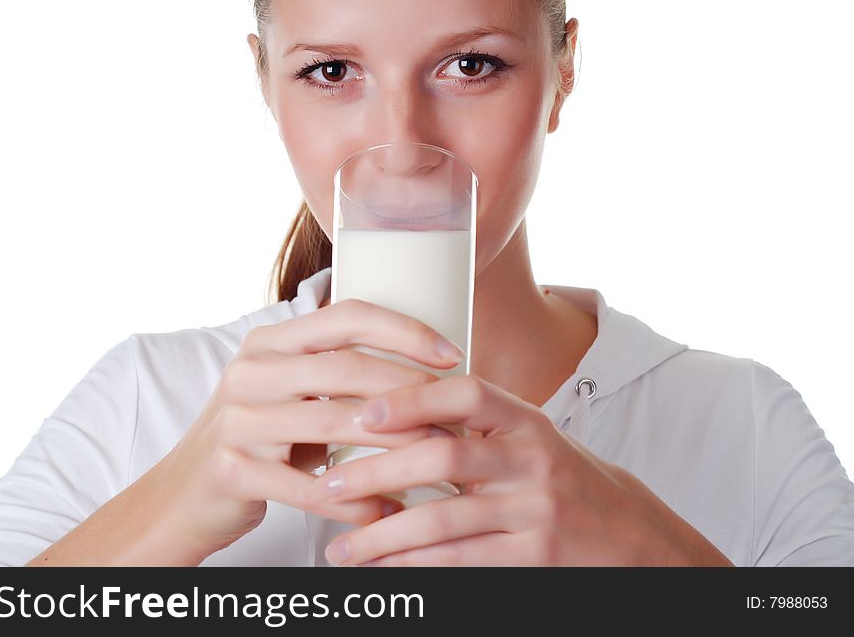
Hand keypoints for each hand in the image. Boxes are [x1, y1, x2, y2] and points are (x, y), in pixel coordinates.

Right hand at [143, 299, 465, 562]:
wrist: (182, 495)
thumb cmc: (256, 439)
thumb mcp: (287, 391)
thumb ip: (337, 373)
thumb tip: (424, 369)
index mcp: (270, 342)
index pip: (347, 316)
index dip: (405, 329)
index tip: (451, 353)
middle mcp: (251, 371)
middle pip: (348, 366)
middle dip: (412, 389)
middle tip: (455, 413)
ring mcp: (239, 420)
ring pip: (337, 422)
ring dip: (397, 443)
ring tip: (437, 457)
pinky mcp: (234, 470)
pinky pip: (312, 487)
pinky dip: (357, 500)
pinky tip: (388, 509)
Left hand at [306, 374, 733, 565]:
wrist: (630, 532)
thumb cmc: (565, 477)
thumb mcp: (530, 438)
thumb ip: (477, 427)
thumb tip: (393, 416)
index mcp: (527, 420)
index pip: (466, 394)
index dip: (412, 399)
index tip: (364, 413)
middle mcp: (533, 459)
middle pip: (443, 457)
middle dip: (377, 472)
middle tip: (330, 485)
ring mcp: (536, 510)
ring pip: (443, 519)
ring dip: (383, 535)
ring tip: (342, 547)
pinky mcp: (534, 557)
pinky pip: (461, 561)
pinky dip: (415, 565)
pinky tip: (384, 567)